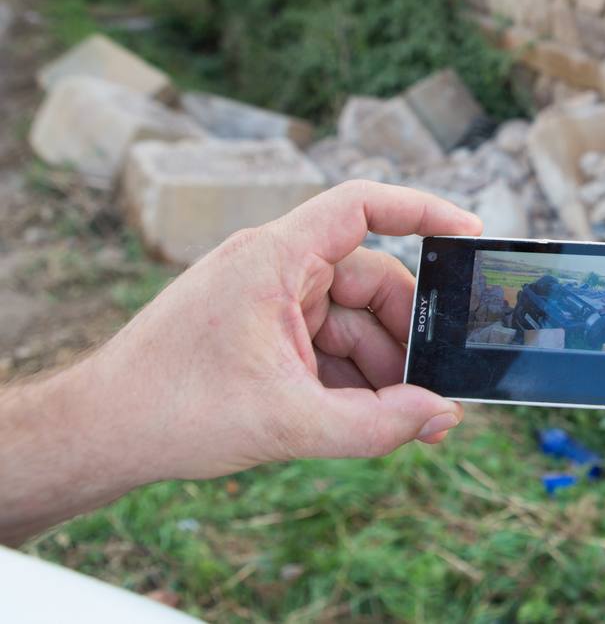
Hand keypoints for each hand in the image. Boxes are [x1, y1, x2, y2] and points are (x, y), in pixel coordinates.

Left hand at [0, 180, 480, 543]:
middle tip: (436, 381)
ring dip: (380, 365)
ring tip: (401, 416)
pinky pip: (326, 342)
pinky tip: (365, 417)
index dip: (422, 211)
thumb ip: (375, 423)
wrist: (98, 435)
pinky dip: (350, 376)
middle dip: (406, 333)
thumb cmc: (173, 410)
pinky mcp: (261, 332)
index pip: (362, 206)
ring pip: (351, 319)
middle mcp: (274, 267)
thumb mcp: (288, 422)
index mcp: (275, 258)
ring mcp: (267, 300)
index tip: (469, 235)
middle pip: (369, 279)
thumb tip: (441, 416)